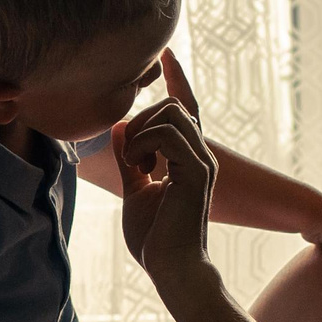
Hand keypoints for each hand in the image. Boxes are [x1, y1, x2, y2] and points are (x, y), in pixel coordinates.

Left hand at [116, 56, 218, 292]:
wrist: (171, 268)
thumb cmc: (155, 238)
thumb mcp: (135, 190)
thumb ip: (130, 159)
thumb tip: (119, 129)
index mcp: (189, 159)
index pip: (186, 108)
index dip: (177, 79)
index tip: (165, 53)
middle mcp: (201, 155)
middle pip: (173, 105)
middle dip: (141, 118)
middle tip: (128, 156)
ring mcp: (202, 162)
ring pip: (171, 113)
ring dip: (142, 132)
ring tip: (134, 164)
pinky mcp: (196, 171)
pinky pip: (167, 133)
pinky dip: (143, 144)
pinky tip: (139, 168)